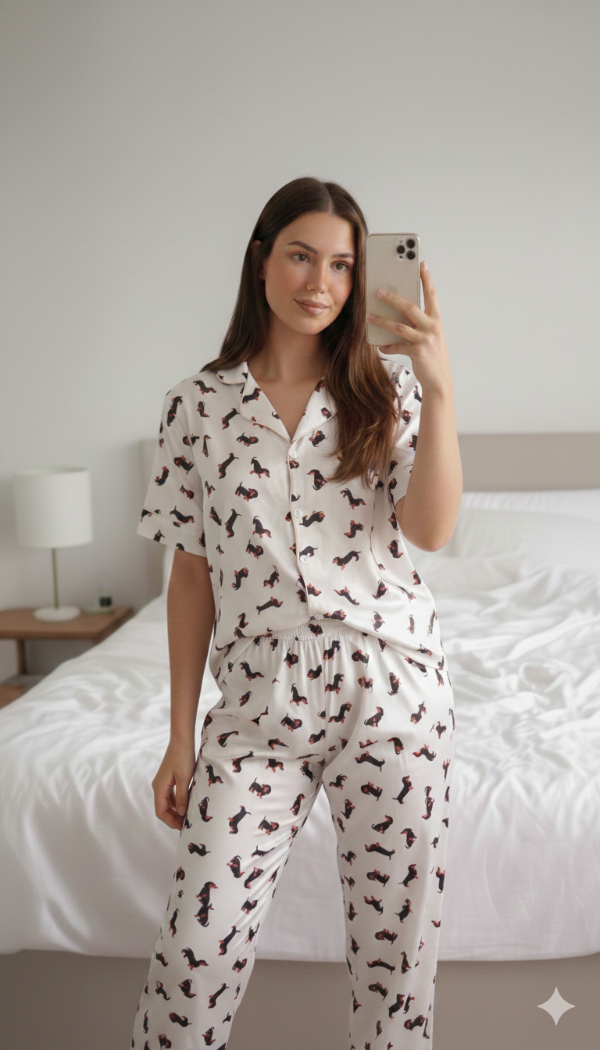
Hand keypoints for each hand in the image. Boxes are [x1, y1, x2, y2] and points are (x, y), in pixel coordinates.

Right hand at [152, 738, 196, 829]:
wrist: (181, 740)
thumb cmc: (183, 757)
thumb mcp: (185, 778)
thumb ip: (182, 797)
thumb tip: (181, 813)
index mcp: (159, 787)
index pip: (160, 811)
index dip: (170, 821)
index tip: (182, 827)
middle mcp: (158, 786)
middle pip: (163, 808)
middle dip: (173, 818)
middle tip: (187, 824)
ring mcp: (163, 782)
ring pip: (167, 802)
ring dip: (175, 811)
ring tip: (187, 816)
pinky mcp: (168, 779)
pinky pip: (170, 795)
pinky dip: (177, 802)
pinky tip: (186, 804)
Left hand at [367, 262, 451, 395]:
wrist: (439, 379)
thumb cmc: (432, 355)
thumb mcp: (430, 336)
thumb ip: (418, 323)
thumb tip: (397, 313)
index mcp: (436, 319)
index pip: (431, 295)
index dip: (426, 279)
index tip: (421, 264)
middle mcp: (432, 327)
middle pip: (410, 307)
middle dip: (392, 298)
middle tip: (378, 292)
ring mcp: (425, 339)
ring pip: (399, 326)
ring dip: (382, 320)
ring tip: (369, 316)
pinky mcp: (418, 352)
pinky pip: (397, 346)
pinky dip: (387, 346)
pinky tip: (380, 346)